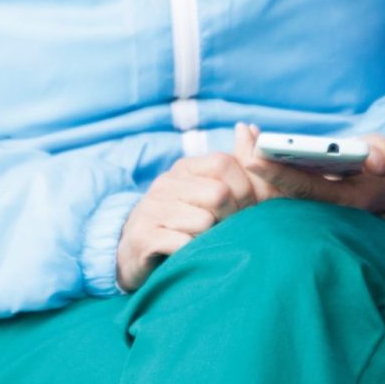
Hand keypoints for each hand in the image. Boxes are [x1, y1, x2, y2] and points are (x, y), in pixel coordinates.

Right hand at [116, 151, 256, 291]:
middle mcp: (166, 183)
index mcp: (185, 168)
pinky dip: (193, 255)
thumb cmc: (184, 224)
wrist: (136, 256)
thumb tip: (248, 127)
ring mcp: (152, 209)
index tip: (247, 211)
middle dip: (231, 218)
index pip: (224, 163)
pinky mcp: (143, 237)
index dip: (246, 190)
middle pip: (219, 194)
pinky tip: (187, 256)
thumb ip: (236, 164)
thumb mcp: (208, 192)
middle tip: (226, 232)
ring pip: (204, 222)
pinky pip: (184, 245)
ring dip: (211, 240)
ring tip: (203, 245)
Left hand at [233, 122, 384, 215]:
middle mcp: (318, 204)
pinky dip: (264, 156)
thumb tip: (374, 160)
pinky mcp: (301, 189)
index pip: (302, 187)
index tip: (254, 158)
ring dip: (257, 156)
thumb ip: (383, 158)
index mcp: (339, 200)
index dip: (277, 173)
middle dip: (259, 162)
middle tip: (243, 134)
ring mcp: (307, 198)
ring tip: (244, 129)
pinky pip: (276, 175)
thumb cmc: (384, 167)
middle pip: (280, 187)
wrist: (383, 183)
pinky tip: (251, 134)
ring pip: (274, 182)